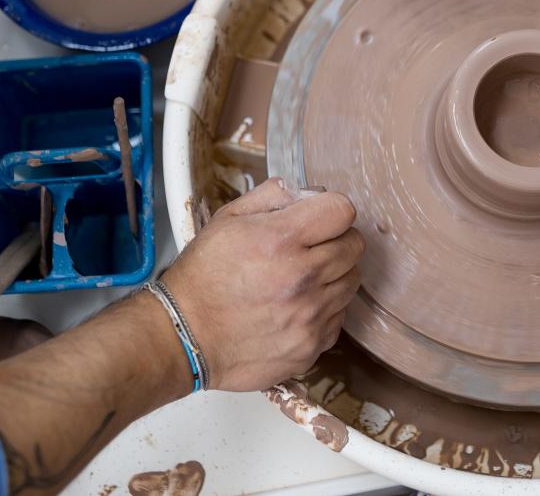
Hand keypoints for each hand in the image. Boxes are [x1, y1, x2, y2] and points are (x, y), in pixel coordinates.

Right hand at [160, 178, 363, 390]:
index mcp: (281, 240)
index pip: (343, 210)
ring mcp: (310, 316)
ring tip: (300, 278)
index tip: (317, 219)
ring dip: (333, 274)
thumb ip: (271, 196)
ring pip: (351, 281)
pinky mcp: (311, 346)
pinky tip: (296, 307)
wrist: (185, 337)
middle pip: (355, 245)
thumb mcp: (227, 220)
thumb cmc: (203, 278)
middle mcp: (301, 278)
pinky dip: (324, 309)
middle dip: (335, 240)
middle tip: (309, 248)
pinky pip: (339, 317)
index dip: (330, 210)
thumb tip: (306, 193)